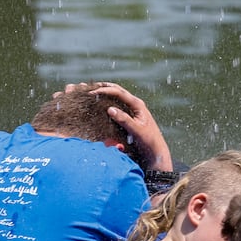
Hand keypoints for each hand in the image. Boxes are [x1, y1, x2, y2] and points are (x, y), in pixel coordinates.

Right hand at [57, 81, 172, 171]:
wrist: (156, 153)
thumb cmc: (149, 142)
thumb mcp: (137, 131)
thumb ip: (125, 120)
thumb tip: (110, 109)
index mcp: (137, 105)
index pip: (118, 92)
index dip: (104, 90)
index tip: (91, 93)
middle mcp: (133, 104)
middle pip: (114, 90)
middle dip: (100, 88)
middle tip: (84, 88)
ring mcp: (130, 110)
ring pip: (113, 97)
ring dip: (100, 94)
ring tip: (85, 93)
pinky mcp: (126, 117)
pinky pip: (112, 106)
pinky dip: (102, 103)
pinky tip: (92, 106)